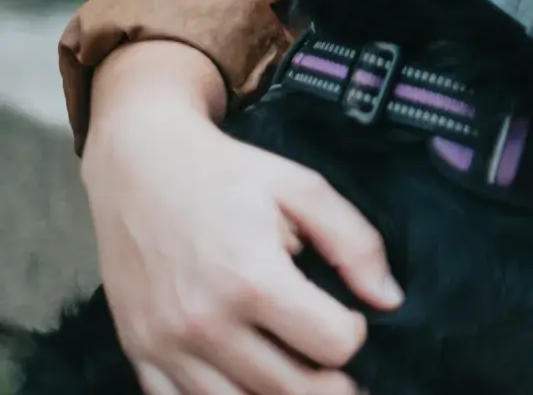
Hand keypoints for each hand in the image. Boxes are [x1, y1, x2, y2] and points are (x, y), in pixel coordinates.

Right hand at [80, 42, 403, 394]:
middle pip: (292, 391)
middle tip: (345, 374)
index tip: (349, 318)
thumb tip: (389, 299)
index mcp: (251, 278)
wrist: (139, 166)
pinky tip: (249, 386)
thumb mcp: (302, 188)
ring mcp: (166, 344)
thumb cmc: (225, 174)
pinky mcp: (138, 352)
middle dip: (333, 385)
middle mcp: (204, 322)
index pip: (332, 344)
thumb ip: (355, 243)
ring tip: (304, 380)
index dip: (354, 333)